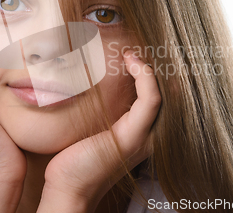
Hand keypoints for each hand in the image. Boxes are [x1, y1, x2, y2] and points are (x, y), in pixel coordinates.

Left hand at [37, 50, 161, 211]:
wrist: (68, 186)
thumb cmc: (73, 156)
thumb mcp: (90, 125)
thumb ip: (98, 106)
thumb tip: (85, 78)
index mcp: (140, 130)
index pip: (155, 94)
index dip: (148, 71)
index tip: (129, 53)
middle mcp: (149, 133)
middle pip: (164, 92)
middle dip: (154, 66)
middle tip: (134, 48)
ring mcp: (145, 135)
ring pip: (161, 92)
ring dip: (148, 67)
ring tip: (130, 53)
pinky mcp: (135, 136)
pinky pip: (150, 99)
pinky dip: (144, 76)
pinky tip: (131, 62)